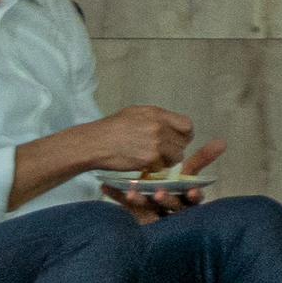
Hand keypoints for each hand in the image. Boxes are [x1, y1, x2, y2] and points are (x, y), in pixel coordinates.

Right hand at [74, 106, 198, 175]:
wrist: (94, 143)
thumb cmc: (111, 128)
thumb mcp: (135, 113)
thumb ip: (156, 118)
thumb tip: (171, 125)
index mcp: (157, 114)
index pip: (187, 125)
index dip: (185, 135)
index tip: (178, 140)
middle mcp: (159, 127)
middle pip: (183, 143)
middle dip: (175, 149)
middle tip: (163, 153)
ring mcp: (156, 144)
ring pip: (176, 157)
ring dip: (167, 160)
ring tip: (153, 159)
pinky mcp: (149, 159)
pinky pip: (162, 167)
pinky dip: (155, 168)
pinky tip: (143, 164)